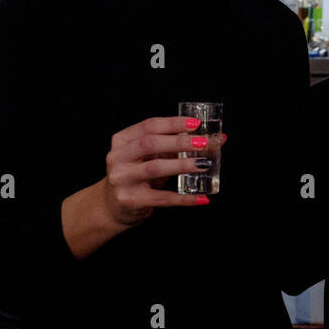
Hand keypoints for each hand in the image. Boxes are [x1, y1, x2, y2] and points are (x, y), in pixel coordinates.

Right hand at [101, 116, 227, 227]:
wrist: (112, 206)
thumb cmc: (137, 175)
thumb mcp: (150, 157)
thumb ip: (176, 146)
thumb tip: (216, 139)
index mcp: (122, 141)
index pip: (148, 126)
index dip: (173, 123)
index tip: (196, 124)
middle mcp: (117, 158)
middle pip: (149, 144)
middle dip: (178, 142)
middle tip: (203, 142)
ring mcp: (121, 179)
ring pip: (154, 168)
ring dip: (182, 165)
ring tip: (204, 164)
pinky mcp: (129, 200)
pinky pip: (161, 198)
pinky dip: (183, 198)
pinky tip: (201, 197)